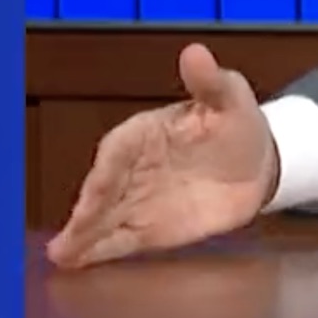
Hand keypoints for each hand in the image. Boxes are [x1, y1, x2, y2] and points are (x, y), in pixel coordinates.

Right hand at [45, 43, 280, 269]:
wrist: (256, 164)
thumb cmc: (237, 124)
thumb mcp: (231, 98)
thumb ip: (210, 82)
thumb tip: (196, 52)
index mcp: (145, 132)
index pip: (118, 150)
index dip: (106, 171)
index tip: (97, 190)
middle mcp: (133, 168)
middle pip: (104, 190)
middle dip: (87, 212)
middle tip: (72, 234)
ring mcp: (136, 200)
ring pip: (105, 219)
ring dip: (84, 237)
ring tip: (62, 256)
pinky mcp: (148, 227)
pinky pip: (120, 240)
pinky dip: (101, 252)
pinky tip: (78, 264)